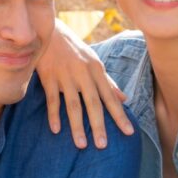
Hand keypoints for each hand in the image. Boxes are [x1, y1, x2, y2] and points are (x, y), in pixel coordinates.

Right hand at [36, 19, 132, 148]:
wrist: (50, 31)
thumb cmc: (74, 50)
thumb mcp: (94, 62)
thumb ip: (108, 82)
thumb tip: (124, 99)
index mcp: (96, 70)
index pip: (110, 97)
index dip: (120, 115)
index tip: (128, 132)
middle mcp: (83, 74)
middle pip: (93, 104)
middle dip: (99, 125)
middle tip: (103, 145)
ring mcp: (65, 76)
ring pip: (73, 105)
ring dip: (77, 126)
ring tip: (82, 145)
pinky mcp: (49, 77)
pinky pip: (52, 99)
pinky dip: (54, 115)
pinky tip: (56, 130)